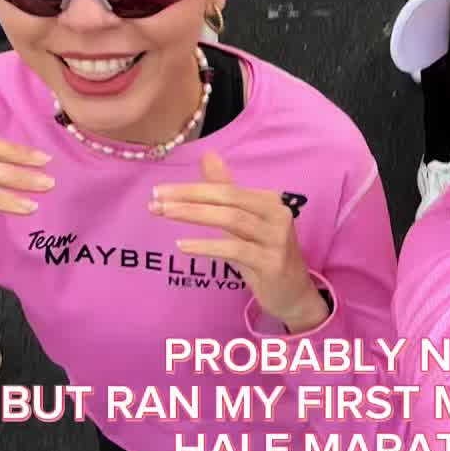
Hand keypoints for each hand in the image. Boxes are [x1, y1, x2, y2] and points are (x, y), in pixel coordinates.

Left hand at [150, 151, 326, 331]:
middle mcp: (277, 214)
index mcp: (269, 201)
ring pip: (232, 219)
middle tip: (156, 200)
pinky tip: (183, 246)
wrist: (293, 294)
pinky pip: (235, 249)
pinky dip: (207, 245)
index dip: (191, 188)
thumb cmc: (264, 256)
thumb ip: (226, 190)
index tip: (159, 191)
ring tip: (165, 214)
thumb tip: (208, 156)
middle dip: (189, 197)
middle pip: (228, 198)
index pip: (225, 187)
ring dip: (195, 214)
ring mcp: (276, 238)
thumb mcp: (244, 224)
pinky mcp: (271, 262)